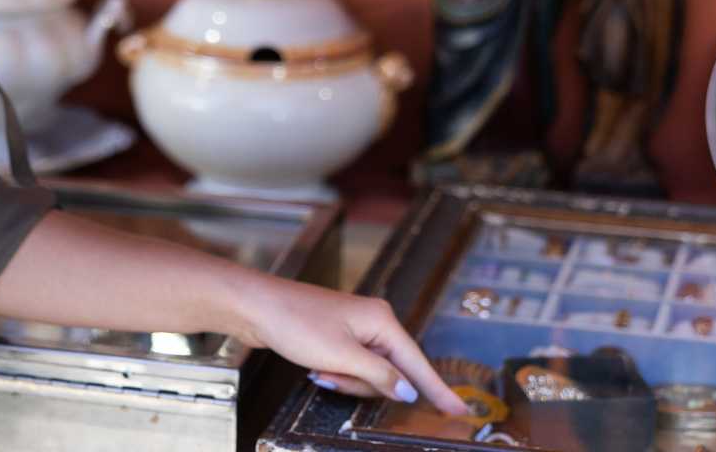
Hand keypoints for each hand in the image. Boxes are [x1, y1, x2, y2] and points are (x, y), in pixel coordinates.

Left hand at [231, 276, 467, 415]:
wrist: (256, 307)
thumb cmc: (295, 323)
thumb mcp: (341, 356)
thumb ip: (379, 375)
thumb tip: (407, 390)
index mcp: (382, 321)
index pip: (418, 363)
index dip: (438, 389)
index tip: (459, 409)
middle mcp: (374, 322)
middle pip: (389, 372)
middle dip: (362, 384)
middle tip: (331, 375)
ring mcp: (356, 329)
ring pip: (368, 373)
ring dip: (344, 380)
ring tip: (319, 368)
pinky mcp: (339, 336)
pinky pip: (350, 366)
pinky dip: (335, 373)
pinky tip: (315, 367)